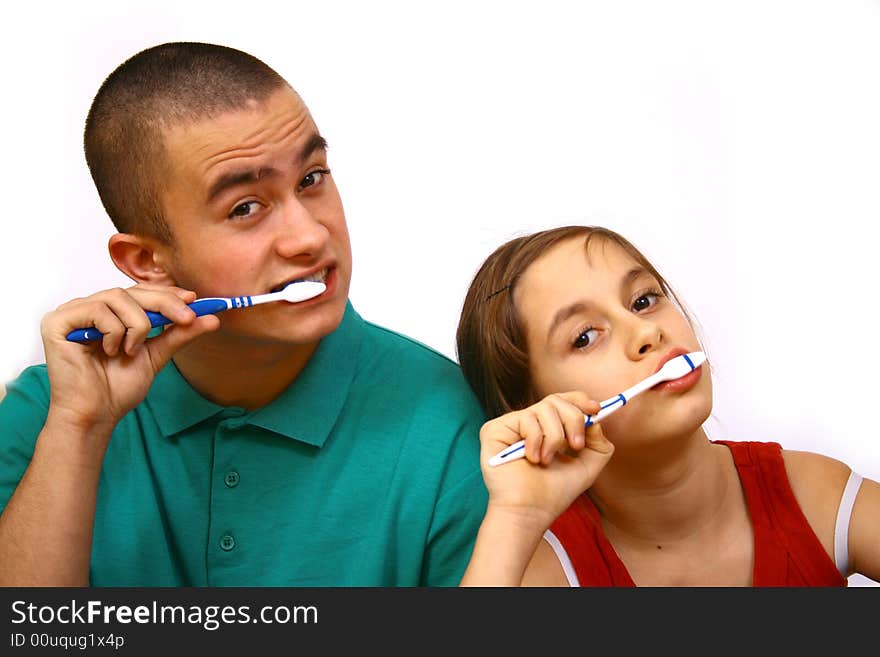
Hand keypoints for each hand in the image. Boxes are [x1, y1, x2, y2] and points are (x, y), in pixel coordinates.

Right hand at [40, 283, 219, 439]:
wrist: (97, 414)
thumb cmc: (118, 388)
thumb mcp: (156, 355)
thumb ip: (178, 334)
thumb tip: (210, 318)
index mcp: (109, 314)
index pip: (140, 293)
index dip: (167, 293)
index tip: (193, 299)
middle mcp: (89, 309)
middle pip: (131, 291)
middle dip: (164, 303)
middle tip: (188, 317)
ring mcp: (72, 313)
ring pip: (117, 297)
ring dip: (137, 324)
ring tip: (134, 349)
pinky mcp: (57, 322)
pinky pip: (97, 310)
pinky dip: (113, 331)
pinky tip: (111, 351)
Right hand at [478, 391, 613, 529]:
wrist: (531, 511)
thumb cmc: (554, 493)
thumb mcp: (588, 467)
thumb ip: (599, 443)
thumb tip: (595, 421)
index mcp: (548, 429)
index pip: (563, 401)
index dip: (580, 400)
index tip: (596, 410)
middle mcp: (529, 424)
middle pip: (556, 400)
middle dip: (573, 420)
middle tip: (575, 445)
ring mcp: (512, 426)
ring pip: (544, 408)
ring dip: (554, 437)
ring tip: (547, 460)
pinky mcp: (495, 429)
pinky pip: (526, 418)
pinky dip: (535, 439)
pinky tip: (531, 458)